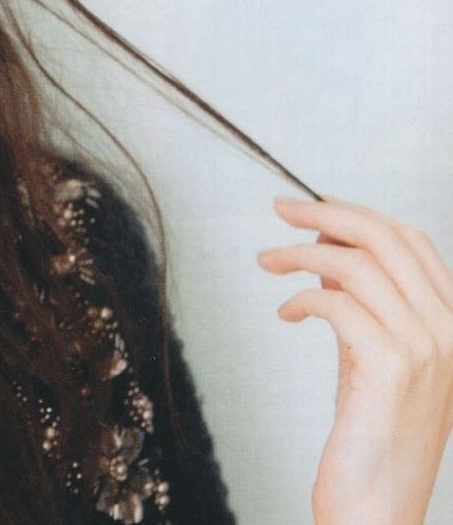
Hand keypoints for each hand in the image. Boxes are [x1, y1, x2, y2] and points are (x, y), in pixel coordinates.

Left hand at [256, 195, 452, 524]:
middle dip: (327, 213)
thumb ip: (363, 306)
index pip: (413, 242)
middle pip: (388, 239)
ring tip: (269, 261)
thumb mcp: (372, 356)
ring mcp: (426, 348)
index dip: (358, 214)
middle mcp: (448, 331)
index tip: (312, 208)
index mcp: (452, 324)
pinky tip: (286, 312)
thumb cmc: (373, 434)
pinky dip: (302, 298)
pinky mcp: (392, 367)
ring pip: (358, 264)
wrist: (377, 503)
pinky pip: (337, 303)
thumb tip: (328, 258)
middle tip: (281, 210)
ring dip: (301, 252)